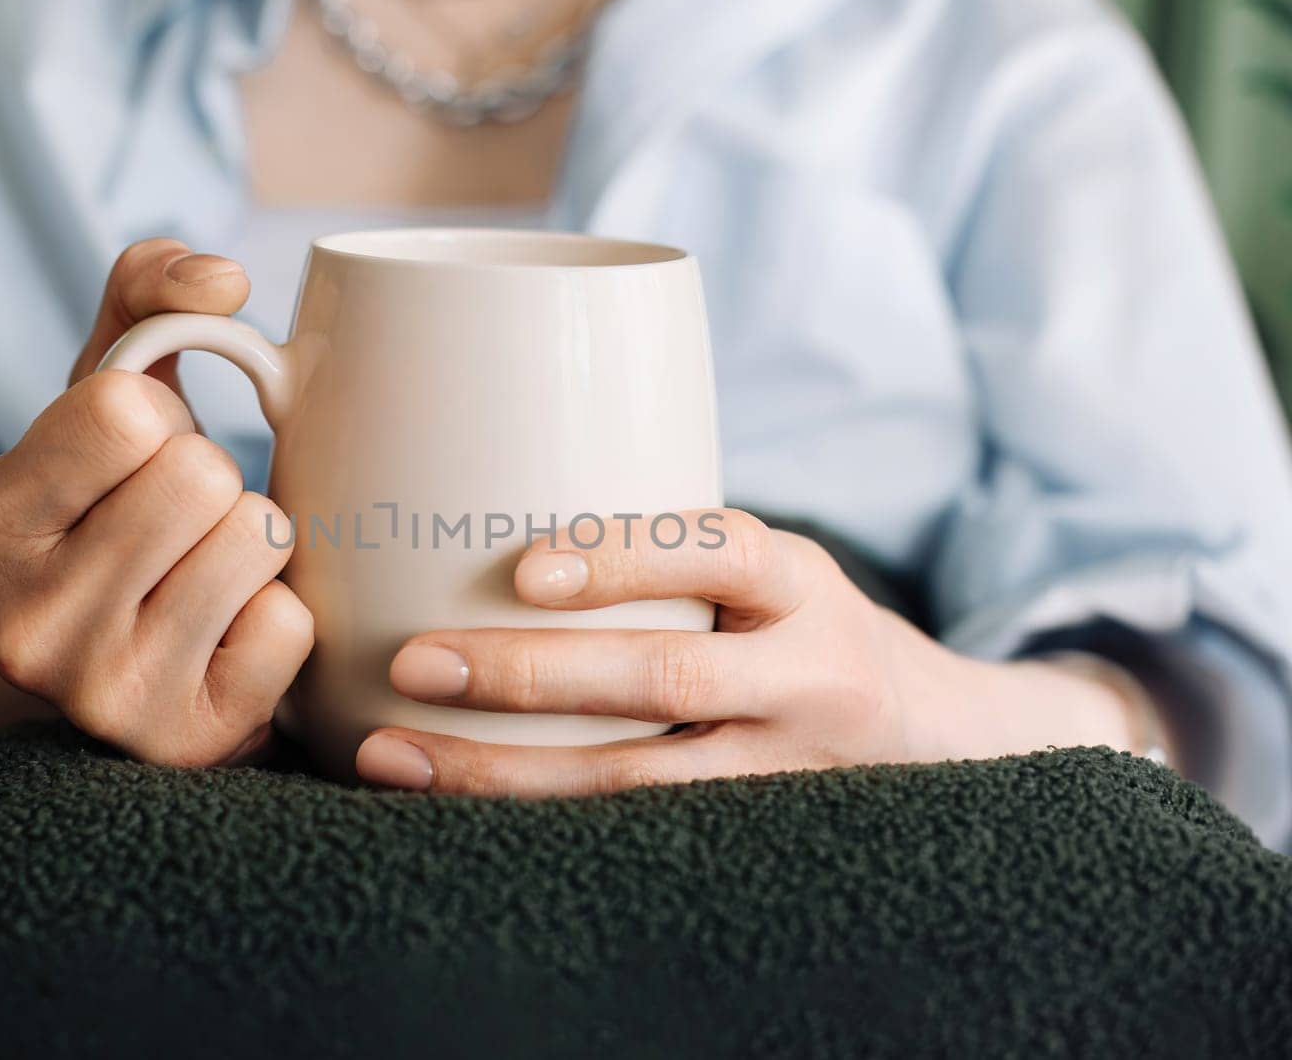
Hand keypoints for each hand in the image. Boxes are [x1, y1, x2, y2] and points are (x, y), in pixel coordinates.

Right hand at [0, 239, 312, 765]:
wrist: (132, 667)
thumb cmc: (123, 508)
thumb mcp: (108, 392)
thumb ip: (148, 294)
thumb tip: (224, 280)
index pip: (123, 411)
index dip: (157, 421)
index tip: (134, 465)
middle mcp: (22, 622)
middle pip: (201, 475)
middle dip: (212, 483)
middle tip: (179, 528)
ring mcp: (101, 694)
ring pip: (255, 538)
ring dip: (254, 544)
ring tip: (206, 576)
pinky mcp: (183, 742)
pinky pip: (289, 624)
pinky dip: (279, 617)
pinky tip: (229, 637)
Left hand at [354, 510, 1140, 794]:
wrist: (935, 736)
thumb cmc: (800, 631)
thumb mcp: (771, 572)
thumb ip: (673, 552)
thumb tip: (488, 489)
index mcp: (799, 585)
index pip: (720, 550)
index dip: (624, 556)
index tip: (523, 569)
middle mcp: (803, 676)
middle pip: (667, 677)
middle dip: (530, 674)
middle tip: (412, 664)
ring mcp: (784, 771)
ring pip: (639, 783)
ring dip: (506, 772)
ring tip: (394, 755)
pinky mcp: (753, 841)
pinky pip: (633, 838)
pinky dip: (540, 824)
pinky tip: (453, 816)